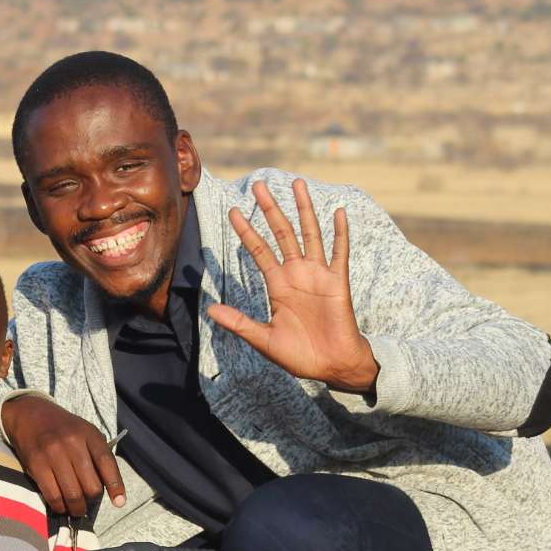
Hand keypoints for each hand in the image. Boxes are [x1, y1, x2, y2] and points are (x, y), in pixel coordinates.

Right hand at [1, 398, 124, 517]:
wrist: (29, 414)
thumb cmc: (63, 428)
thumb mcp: (84, 432)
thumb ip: (97, 454)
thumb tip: (108, 488)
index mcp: (89, 434)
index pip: (107, 462)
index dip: (115, 485)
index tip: (119, 502)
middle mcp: (72, 442)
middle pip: (91, 485)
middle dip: (91, 501)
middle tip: (88, 505)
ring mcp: (53, 453)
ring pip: (72, 494)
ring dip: (76, 508)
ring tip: (76, 510)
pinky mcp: (36, 464)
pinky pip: (52, 494)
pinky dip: (59, 506)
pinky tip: (61, 507)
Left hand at [208, 179, 378, 394]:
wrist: (332, 367)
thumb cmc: (300, 355)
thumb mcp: (264, 340)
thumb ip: (240, 323)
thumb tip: (210, 311)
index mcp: (278, 285)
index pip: (259, 250)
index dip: (246, 231)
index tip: (233, 211)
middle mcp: (297, 274)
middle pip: (282, 233)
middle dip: (270, 209)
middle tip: (258, 185)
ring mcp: (318, 275)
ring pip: (309, 234)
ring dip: (304, 209)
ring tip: (297, 183)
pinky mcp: (338, 282)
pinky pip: (340, 253)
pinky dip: (340, 233)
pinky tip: (338, 212)